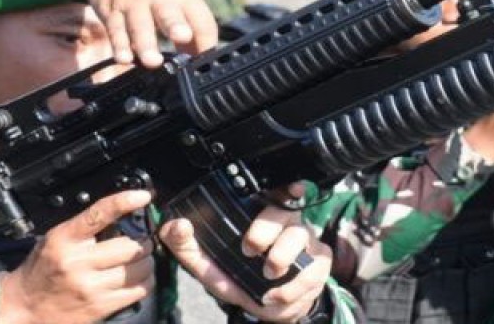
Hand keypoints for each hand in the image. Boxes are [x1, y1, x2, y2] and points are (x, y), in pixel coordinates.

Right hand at [0, 190, 153, 323]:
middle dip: (144, 241)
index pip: (99, 214)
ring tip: (140, 260)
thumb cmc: (42, 270)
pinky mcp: (101, 307)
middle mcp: (78, 263)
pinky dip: (145, 282)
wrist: (25, 307)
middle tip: (143, 241)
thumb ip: (85, 227)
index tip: (142, 196)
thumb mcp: (56, 239)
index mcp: (65, 239)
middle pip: (131, 246)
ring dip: (147, 262)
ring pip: (140, 269)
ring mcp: (91, 287)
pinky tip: (137, 278)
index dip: (124, 202)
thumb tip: (124, 215)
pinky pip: (139, 290)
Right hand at [85, 0, 218, 64]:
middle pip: (169, 12)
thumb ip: (191, 24)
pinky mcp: (112, 11)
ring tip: (152, 61)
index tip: (204, 61)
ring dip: (146, 44)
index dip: (206, 42)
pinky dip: (119, 45)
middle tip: (183, 37)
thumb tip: (200, 56)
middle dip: (176, 25)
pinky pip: (116, 30)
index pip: (201, 19)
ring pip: (140, 25)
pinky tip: (124, 58)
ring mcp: (133, 3)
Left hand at [160, 184, 331, 322]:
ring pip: (302, 236)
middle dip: (266, 229)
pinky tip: (277, 295)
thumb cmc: (243, 279)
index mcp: (263, 216)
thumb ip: (187, 247)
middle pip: (285, 211)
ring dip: (282, 256)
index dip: (286, 185)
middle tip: (250, 249)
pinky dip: (292, 287)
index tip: (289, 188)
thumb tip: (175, 225)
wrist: (270, 308)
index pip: (276, 191)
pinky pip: (313, 269)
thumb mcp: (210, 266)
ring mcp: (306, 243)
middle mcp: (286, 224)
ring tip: (267, 275)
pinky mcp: (318, 265)